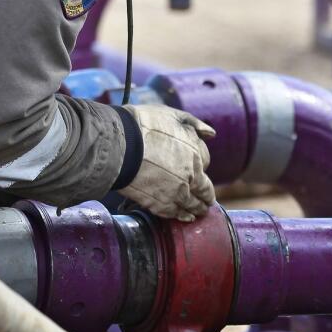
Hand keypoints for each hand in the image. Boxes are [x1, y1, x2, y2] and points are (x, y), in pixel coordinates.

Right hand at [117, 105, 216, 220]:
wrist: (119, 145)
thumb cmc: (144, 126)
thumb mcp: (173, 115)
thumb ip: (194, 124)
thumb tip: (211, 134)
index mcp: (196, 153)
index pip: (205, 162)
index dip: (201, 165)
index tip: (198, 169)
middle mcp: (191, 175)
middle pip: (204, 190)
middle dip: (206, 195)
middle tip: (207, 201)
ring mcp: (177, 192)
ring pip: (192, 205)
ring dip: (197, 209)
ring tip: (198, 212)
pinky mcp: (160, 204)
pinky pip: (175, 213)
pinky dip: (181, 215)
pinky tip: (184, 216)